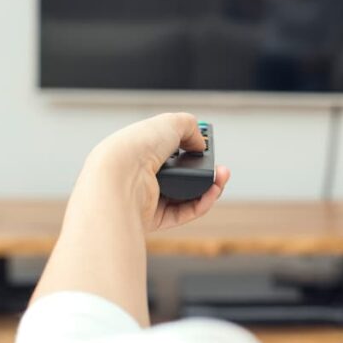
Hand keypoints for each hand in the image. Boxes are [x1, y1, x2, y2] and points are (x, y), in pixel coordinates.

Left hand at [85, 112, 230, 232]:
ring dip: (209, 188)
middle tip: (221, 168)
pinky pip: (184, 213)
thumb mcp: (170, 123)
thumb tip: (200, 145)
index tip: (205, 145)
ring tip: (221, 178)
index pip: (170, 150)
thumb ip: (191, 128)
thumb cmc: (137, 147)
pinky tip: (213, 191)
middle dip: (206, 171)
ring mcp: (148, 198)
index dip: (190, 148)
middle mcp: (143, 175)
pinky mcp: (153, 219)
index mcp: (140, 151)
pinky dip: (202, 203)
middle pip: (183, 176)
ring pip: (187, 196)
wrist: (122, 175)